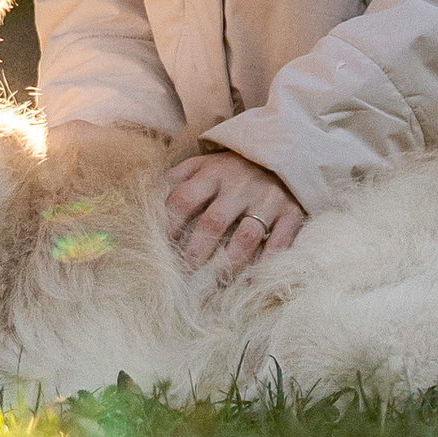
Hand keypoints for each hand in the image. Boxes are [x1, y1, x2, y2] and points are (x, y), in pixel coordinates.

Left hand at [165, 149, 305, 278]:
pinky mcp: (291, 213)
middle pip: (213, 222)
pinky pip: (278, 243)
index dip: (170, 226)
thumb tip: (147, 197)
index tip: (162, 248)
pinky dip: (265, 265)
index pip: (183, 199)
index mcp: (212, 173)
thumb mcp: (205, 163)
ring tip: (214, 285)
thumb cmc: (234, 166)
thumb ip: (178, 178)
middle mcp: (239, 186)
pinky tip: (250, 283)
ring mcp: (267, 200)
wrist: (284, 151)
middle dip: (196, 252)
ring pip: (246, 237)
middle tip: (185, 275)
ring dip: (228, 264)